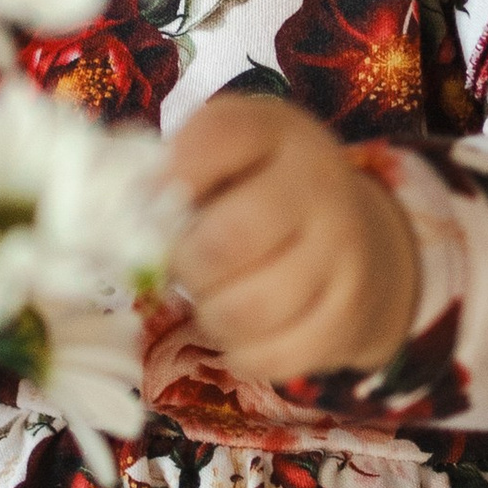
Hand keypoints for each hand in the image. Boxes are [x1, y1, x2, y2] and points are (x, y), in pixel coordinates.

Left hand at [167, 96, 418, 385]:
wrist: (364, 244)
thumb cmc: (265, 197)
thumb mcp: (230, 158)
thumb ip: (177, 171)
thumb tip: (123, 214)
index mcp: (278, 132)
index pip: (219, 136)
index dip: (172, 174)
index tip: (153, 198)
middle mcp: (319, 185)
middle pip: (225, 241)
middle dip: (186, 264)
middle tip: (186, 264)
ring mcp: (342, 253)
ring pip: (244, 310)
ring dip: (211, 314)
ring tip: (215, 297)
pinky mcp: (347, 317)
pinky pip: (270, 355)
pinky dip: (242, 352)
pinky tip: (245, 329)